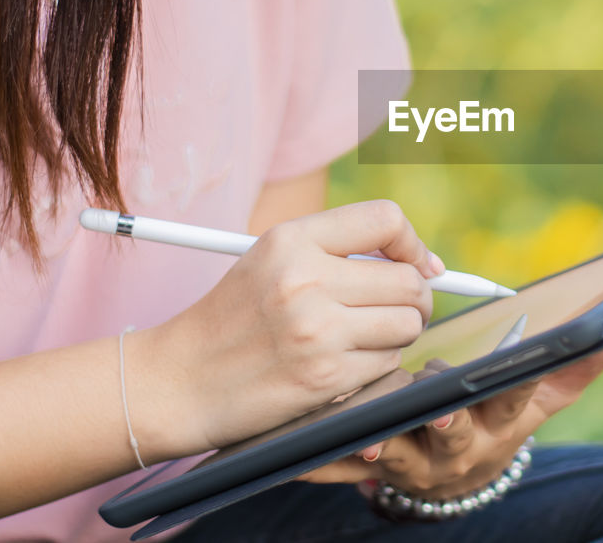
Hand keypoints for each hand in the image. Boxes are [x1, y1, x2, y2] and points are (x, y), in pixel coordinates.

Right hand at [129, 200, 442, 459]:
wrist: (177, 382)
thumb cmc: (232, 320)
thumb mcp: (271, 261)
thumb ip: (338, 251)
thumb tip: (425, 265)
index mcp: (291, 239)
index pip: (385, 220)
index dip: (413, 244)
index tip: (422, 266)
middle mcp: (304, 279)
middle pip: (409, 281)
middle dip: (417, 298)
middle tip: (404, 310)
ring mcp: (316, 330)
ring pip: (407, 324)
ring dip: (400, 333)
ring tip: (368, 337)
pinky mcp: (323, 377)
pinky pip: (388, 363)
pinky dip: (378, 364)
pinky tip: (346, 363)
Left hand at [302, 346, 602, 497]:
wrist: (445, 477)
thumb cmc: (488, 421)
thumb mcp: (532, 404)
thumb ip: (573, 374)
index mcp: (496, 425)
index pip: (513, 401)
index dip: (515, 383)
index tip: (514, 363)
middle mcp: (456, 450)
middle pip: (453, 434)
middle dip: (446, 418)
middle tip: (437, 399)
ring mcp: (411, 464)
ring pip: (397, 454)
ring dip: (381, 445)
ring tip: (367, 432)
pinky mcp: (367, 469)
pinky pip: (340, 469)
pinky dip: (322, 462)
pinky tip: (303, 453)